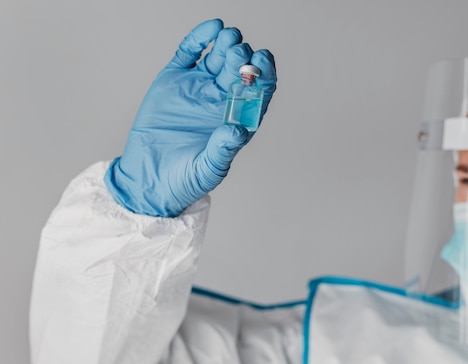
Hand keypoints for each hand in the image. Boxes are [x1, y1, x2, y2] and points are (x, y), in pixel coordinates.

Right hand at [104, 19, 276, 216]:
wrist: (150, 178)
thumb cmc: (186, 179)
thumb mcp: (208, 169)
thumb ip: (223, 150)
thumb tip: (238, 130)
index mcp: (239, 118)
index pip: (260, 91)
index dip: (265, 75)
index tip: (262, 63)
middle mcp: (222, 99)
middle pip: (241, 70)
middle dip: (244, 58)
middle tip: (240, 52)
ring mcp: (199, 87)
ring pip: (219, 58)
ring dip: (228, 45)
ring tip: (230, 37)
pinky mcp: (175, 80)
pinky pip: (191, 54)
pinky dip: (201, 39)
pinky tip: (212, 28)